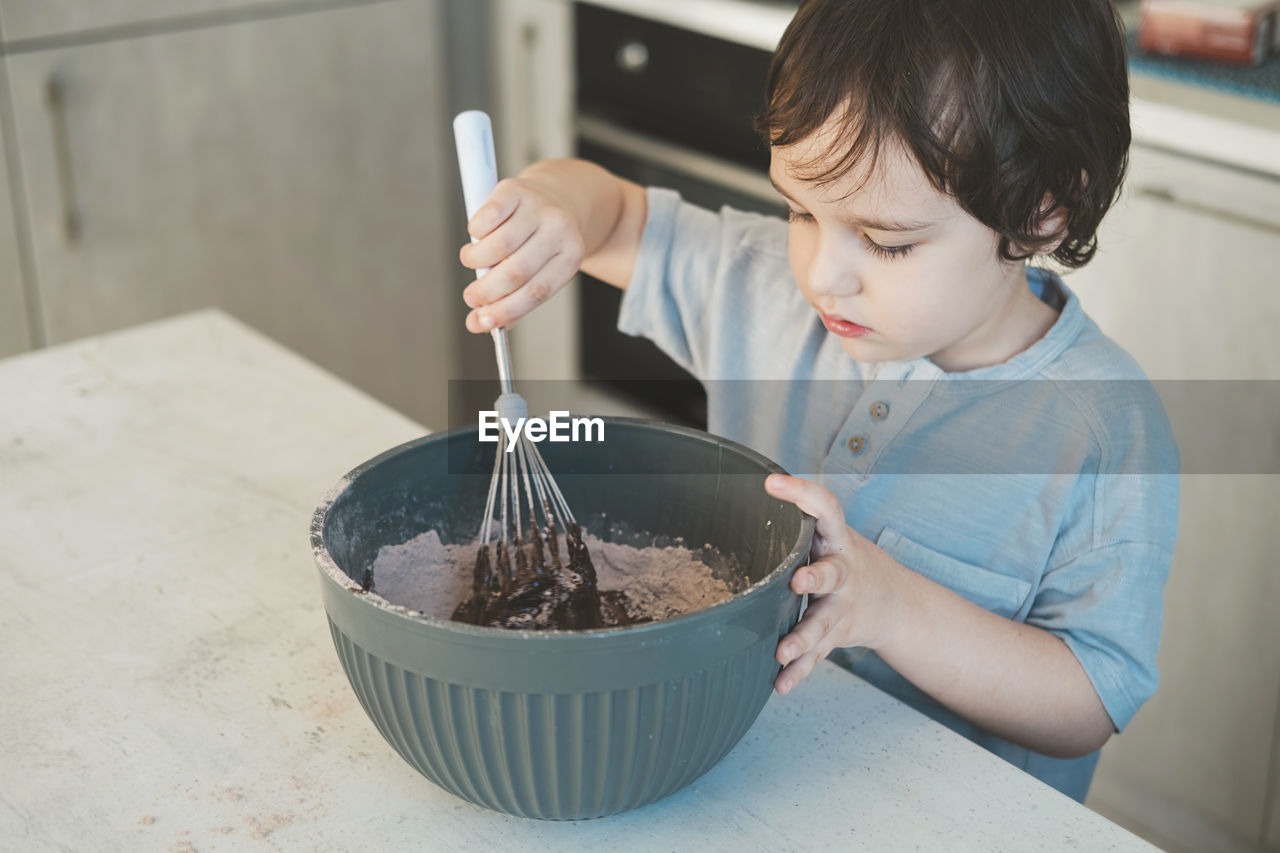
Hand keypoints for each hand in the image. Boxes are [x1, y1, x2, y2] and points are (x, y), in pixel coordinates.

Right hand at [458, 176, 584, 332]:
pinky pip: (487, 217)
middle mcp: (559, 230)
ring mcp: (538, 208)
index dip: (505, 311)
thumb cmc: (542, 242)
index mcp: (570, 258)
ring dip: (476, 260)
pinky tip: (478, 236)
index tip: (481, 322)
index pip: (536, 292)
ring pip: (499, 245)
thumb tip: (478, 324)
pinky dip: (475, 232)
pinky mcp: (516, 190)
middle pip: (516, 272)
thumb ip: (514, 300)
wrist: (558, 197)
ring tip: (472, 262)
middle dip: (486, 291)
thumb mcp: (542, 271)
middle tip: (471, 297)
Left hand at [764, 474, 899, 694]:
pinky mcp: (837, 636)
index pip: (825, 509)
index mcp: (837, 540)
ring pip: (822, 622)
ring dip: (802, 637)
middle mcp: (843, 572)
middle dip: (817, 577)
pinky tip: (780, 684)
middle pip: (832, 573)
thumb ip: (796, 524)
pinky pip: (817, 655)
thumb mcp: (831, 536)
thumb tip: (736, 496)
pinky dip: (799, 671)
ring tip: (782, 650)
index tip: (772, 483)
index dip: (802, 494)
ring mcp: (841, 607)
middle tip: (798, 582)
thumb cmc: (845, 560)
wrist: (898, 604)